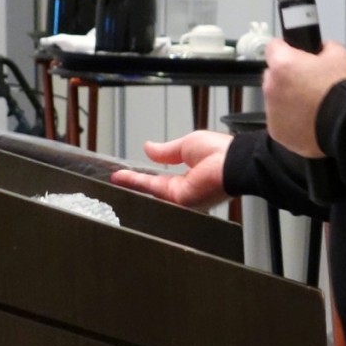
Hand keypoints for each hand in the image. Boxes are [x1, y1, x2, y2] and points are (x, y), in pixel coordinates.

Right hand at [110, 130, 231, 209]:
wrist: (233, 162)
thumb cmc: (219, 151)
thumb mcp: (186, 145)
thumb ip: (165, 151)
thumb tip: (148, 148)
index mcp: (191, 176)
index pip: (163, 176)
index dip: (146, 172)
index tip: (128, 170)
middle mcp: (186, 189)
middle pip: (154, 187)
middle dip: (134, 182)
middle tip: (115, 178)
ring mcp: (182, 197)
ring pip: (151, 190)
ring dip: (131, 183)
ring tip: (113, 178)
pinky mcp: (179, 200)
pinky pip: (153, 190)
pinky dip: (136, 183)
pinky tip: (121, 179)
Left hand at [264, 38, 345, 157]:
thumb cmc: (341, 88)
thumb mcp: (339, 55)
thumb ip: (324, 47)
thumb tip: (321, 49)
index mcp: (282, 64)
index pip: (273, 47)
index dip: (286, 49)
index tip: (296, 55)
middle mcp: (271, 87)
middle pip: (272, 75)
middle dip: (286, 77)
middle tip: (308, 83)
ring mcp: (272, 111)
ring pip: (275, 99)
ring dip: (287, 99)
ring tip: (310, 104)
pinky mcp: (277, 131)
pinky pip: (279, 120)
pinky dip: (290, 119)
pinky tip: (308, 119)